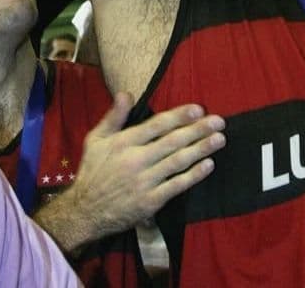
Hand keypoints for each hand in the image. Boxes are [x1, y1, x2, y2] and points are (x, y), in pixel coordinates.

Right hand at [54, 94, 224, 244]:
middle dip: (198, 130)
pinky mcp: (151, 202)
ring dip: (201, 149)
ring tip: (220, 139)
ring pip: (178, 162)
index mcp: (124, 142)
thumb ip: (113, 116)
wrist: (84, 212)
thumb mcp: (96, 140)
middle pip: (172, 142)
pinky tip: (208, 165)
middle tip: (219, 121)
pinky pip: (176, 186)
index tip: (198, 109)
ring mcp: (144, 182)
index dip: (179, 116)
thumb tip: (126, 93)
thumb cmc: (93, 171)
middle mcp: (136, 160)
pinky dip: (194, 175)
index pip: (157, 125)